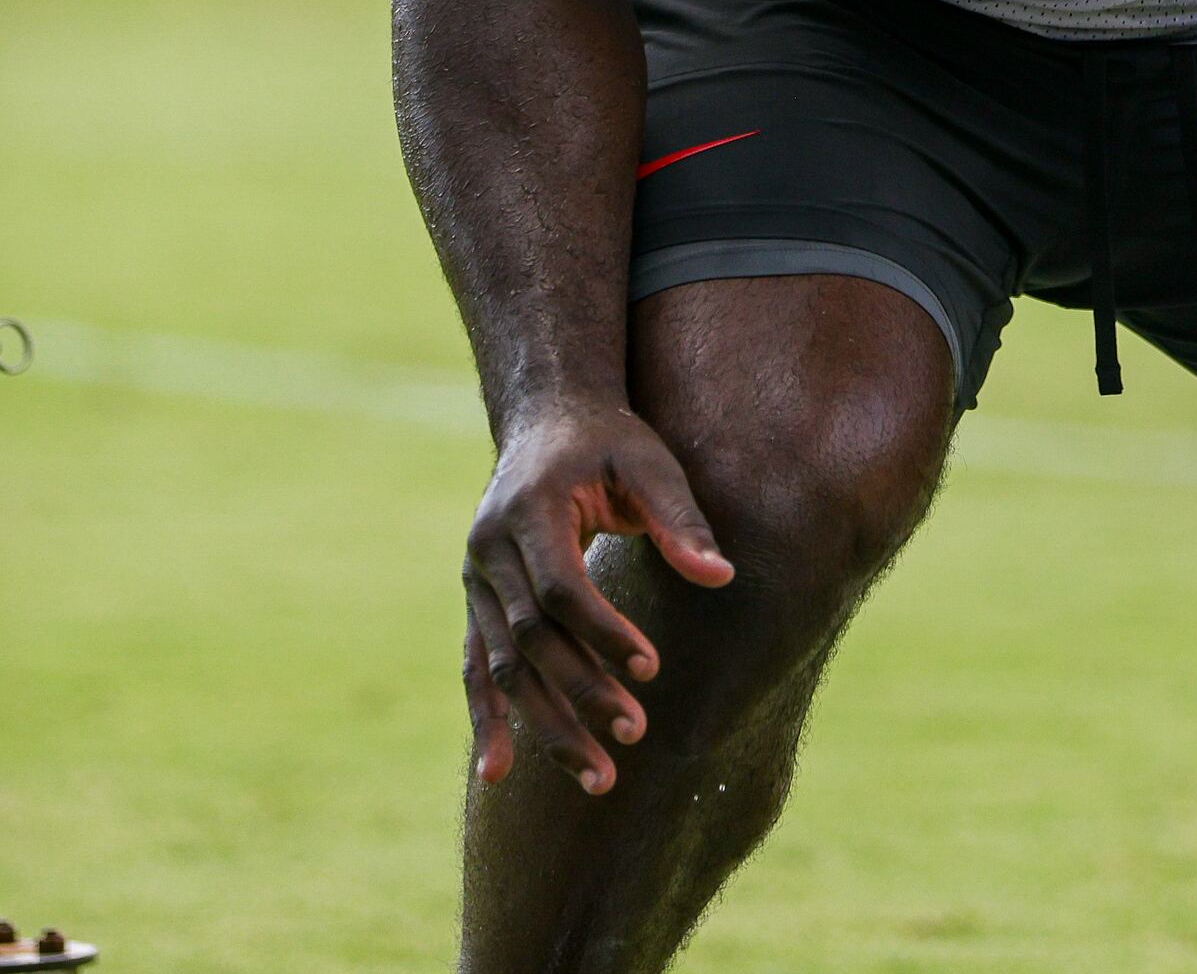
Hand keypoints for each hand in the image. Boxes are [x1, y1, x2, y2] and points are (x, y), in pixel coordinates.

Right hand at [459, 396, 733, 793]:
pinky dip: (486, 720)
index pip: (560, 588)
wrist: (546, 419)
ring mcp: (475, 581)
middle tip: (635, 732)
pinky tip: (497, 774)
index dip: (602, 632)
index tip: (652, 668)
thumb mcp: (649, 463)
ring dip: (545, 725)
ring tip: (598, 777)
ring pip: (503, 666)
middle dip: (581, 690)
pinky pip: (475, 669)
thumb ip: (680, 518)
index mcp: (530, 510)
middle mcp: (489, 550)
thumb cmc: (608, 442)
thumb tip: (722, 577)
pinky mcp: (475, 604)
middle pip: (530, 638)